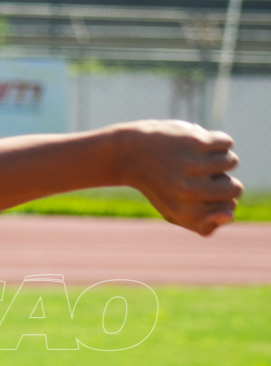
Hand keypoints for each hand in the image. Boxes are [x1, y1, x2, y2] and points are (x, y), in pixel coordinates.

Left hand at [117, 120, 242, 235]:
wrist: (130, 154)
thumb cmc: (158, 186)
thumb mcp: (176, 212)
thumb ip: (205, 224)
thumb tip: (230, 217)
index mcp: (185, 212)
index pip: (229, 210)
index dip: (217, 200)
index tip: (198, 193)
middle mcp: (189, 191)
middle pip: (236, 188)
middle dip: (222, 181)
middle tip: (198, 175)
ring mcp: (193, 165)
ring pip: (232, 162)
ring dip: (217, 158)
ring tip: (194, 158)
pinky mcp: (195, 141)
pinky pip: (226, 142)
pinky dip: (214, 141)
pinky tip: (194, 145)